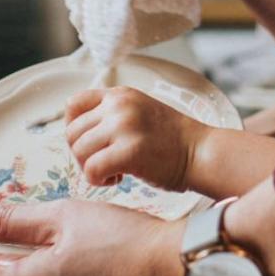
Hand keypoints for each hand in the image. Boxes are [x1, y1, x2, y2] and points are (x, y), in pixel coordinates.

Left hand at [0, 200, 185, 275]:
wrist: (169, 268)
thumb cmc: (122, 242)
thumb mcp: (61, 216)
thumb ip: (11, 219)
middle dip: (0, 237)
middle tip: (20, 206)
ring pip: (22, 274)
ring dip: (26, 248)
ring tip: (49, 220)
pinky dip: (48, 259)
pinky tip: (70, 239)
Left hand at [65, 86, 208, 190]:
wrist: (201, 152)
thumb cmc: (171, 141)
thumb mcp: (139, 112)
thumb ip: (112, 115)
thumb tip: (79, 134)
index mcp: (120, 95)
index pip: (73, 104)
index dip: (74, 128)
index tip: (90, 143)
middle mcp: (119, 105)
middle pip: (72, 133)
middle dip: (82, 154)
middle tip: (105, 164)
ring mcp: (124, 126)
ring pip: (79, 151)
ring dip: (91, 168)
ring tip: (114, 172)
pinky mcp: (130, 151)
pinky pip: (92, 170)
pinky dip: (98, 181)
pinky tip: (118, 179)